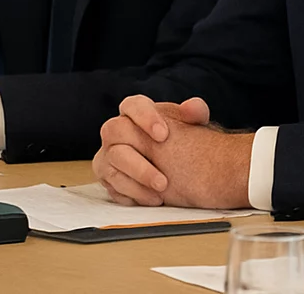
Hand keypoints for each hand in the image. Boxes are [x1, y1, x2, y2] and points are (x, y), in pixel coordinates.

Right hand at [91, 95, 252, 208]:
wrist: (176, 159)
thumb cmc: (180, 136)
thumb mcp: (192, 122)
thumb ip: (195, 111)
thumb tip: (192, 108)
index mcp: (135, 111)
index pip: (132, 105)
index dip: (144, 118)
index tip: (164, 135)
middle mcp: (116, 131)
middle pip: (114, 133)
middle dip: (139, 159)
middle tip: (163, 177)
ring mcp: (109, 155)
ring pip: (112, 167)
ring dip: (138, 182)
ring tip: (162, 191)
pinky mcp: (108, 178)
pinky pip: (113, 188)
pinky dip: (134, 195)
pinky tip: (152, 198)